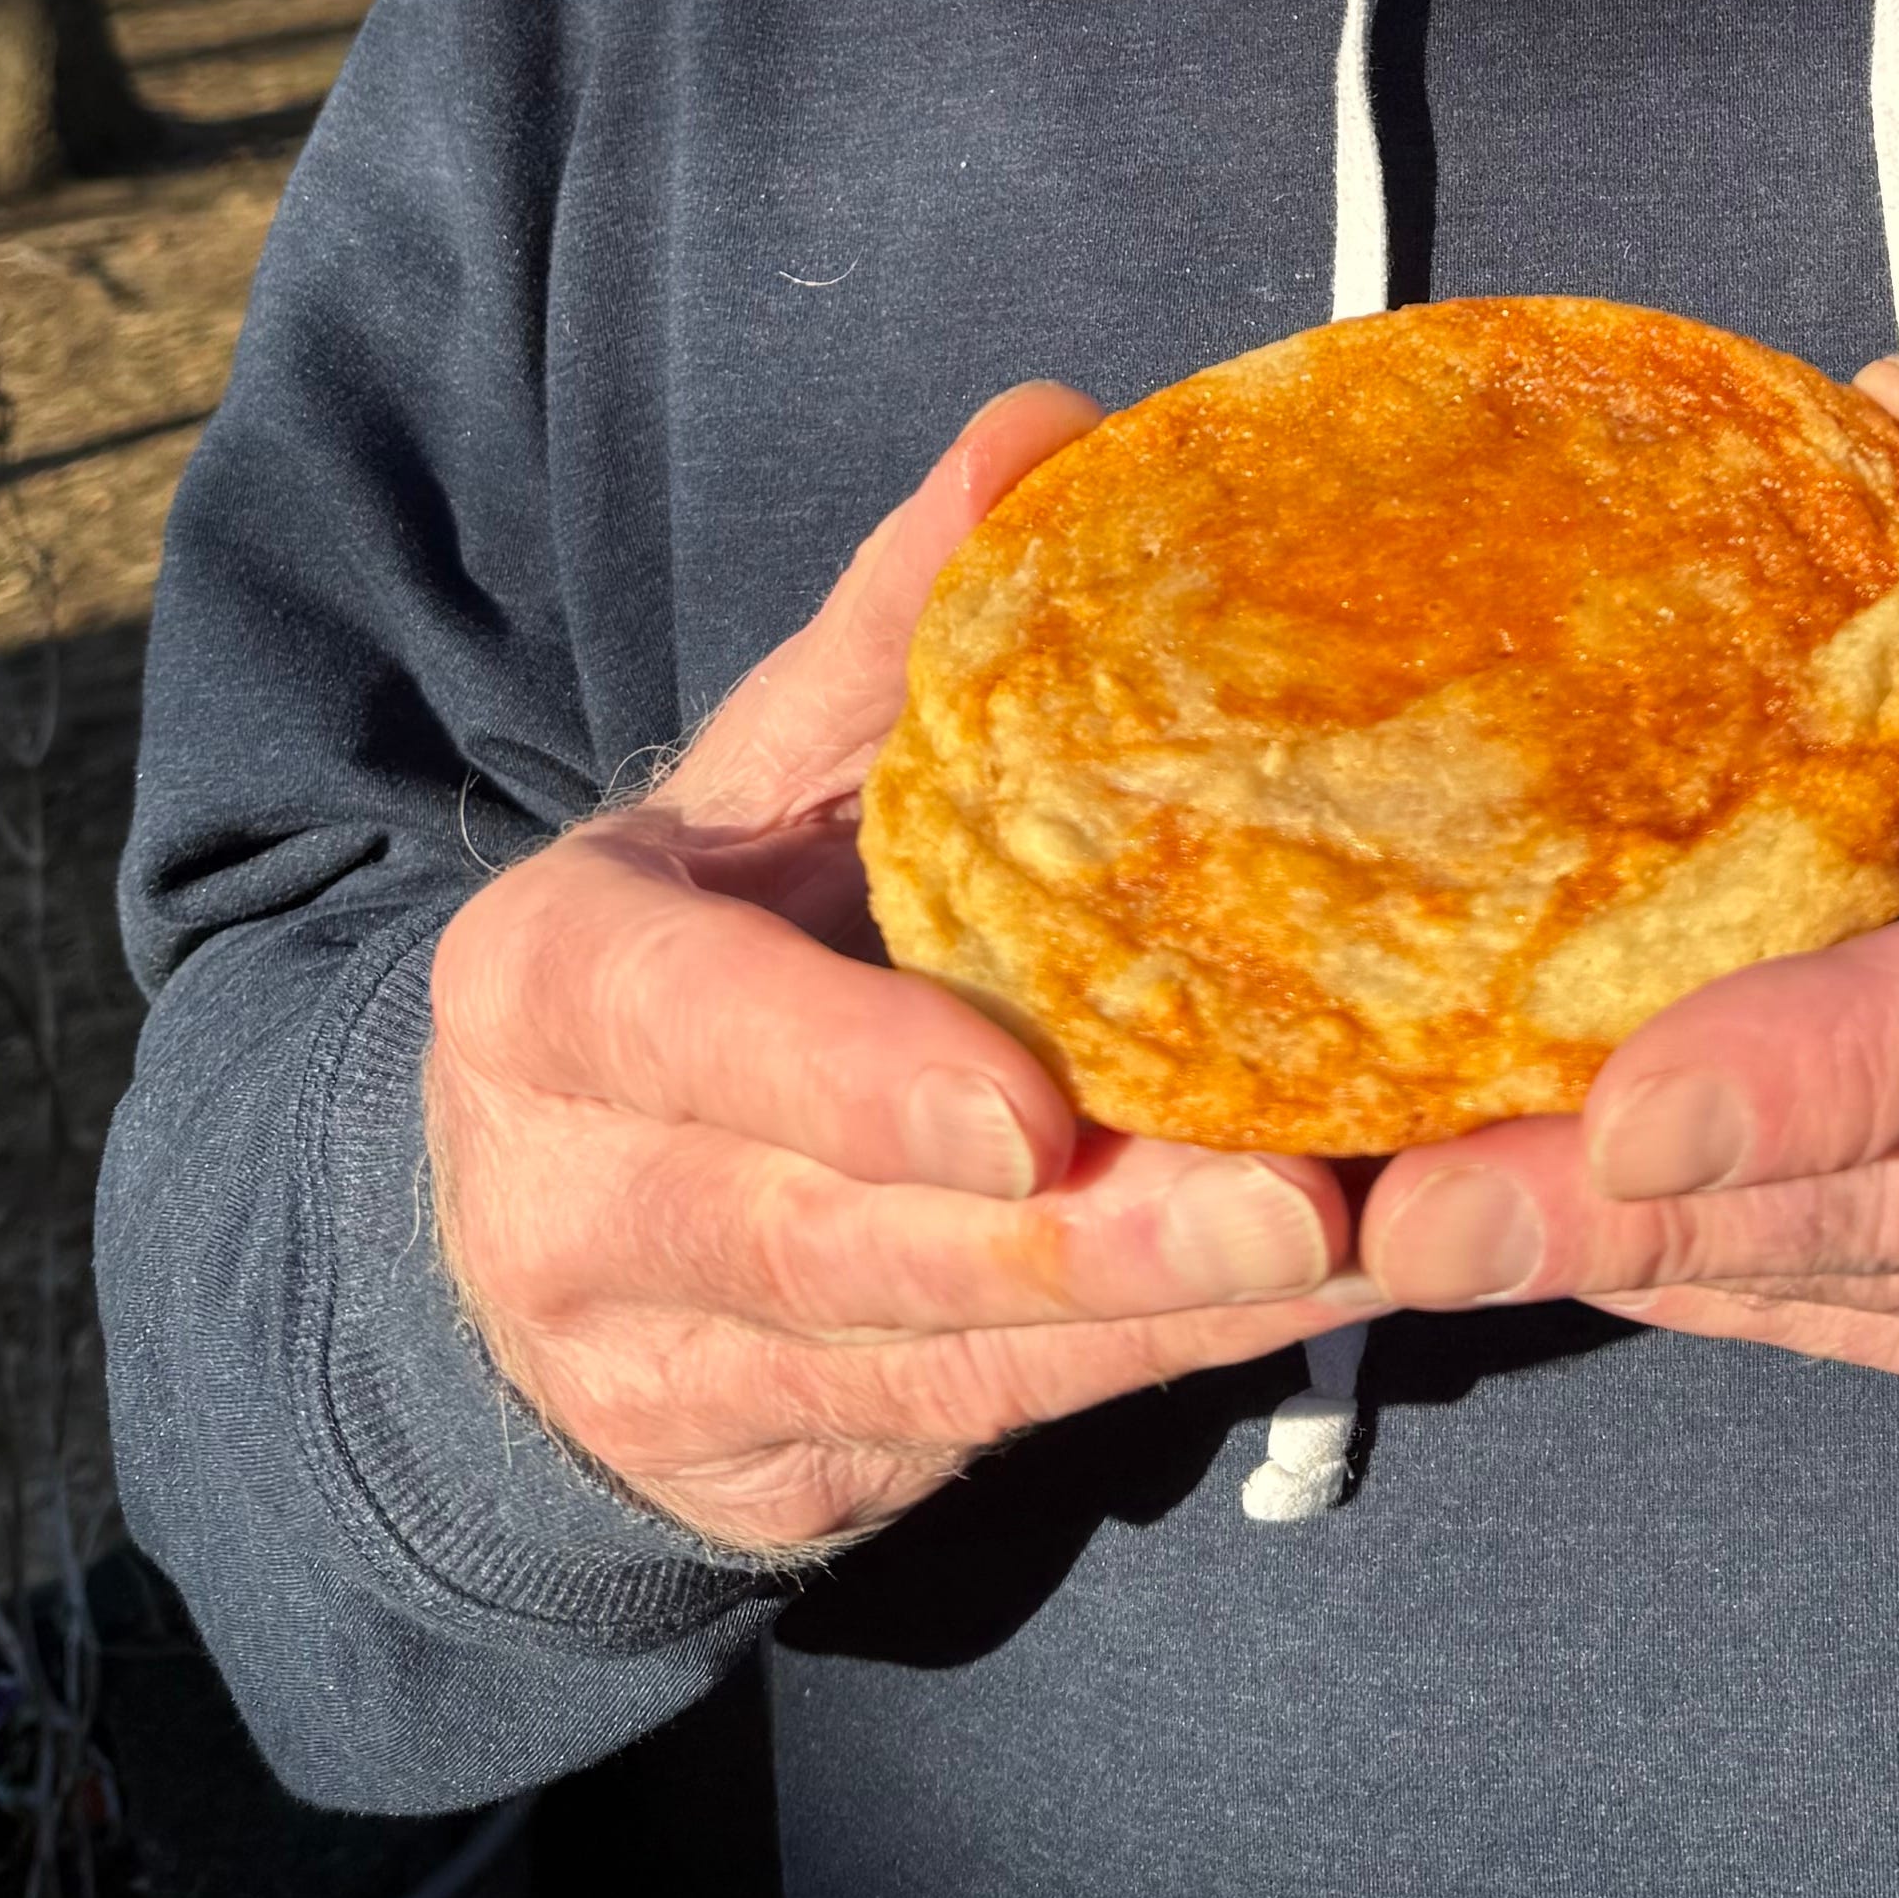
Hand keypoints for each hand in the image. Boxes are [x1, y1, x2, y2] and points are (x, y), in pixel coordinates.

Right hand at [425, 384, 1374, 1559]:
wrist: (544, 1194)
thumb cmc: (710, 927)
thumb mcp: (761, 769)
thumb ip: (896, 619)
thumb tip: (1050, 425)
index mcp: (549, 987)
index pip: (681, 1033)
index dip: (849, 1079)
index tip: (1031, 1112)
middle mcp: (573, 1196)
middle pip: (829, 1242)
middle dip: (1075, 1243)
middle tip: (1296, 1205)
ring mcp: (658, 1363)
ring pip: (924, 1361)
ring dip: (1149, 1320)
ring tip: (1354, 1250)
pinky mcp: (760, 1472)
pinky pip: (972, 1428)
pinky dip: (1142, 1371)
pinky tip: (1300, 1304)